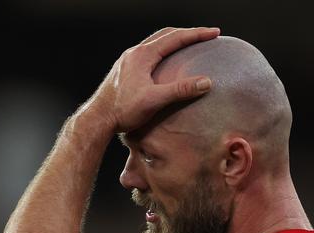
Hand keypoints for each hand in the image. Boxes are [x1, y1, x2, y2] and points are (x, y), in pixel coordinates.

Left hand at [85, 27, 219, 132]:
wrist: (98, 119)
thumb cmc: (123, 110)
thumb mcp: (155, 100)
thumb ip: (181, 90)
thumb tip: (206, 82)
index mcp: (143, 55)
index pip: (175, 38)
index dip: (197, 34)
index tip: (215, 33)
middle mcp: (134, 53)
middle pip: (165, 35)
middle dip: (187, 34)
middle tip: (206, 36)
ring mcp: (128, 61)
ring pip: (155, 43)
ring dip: (174, 41)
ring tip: (189, 45)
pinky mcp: (125, 70)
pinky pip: (148, 54)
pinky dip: (163, 52)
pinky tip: (167, 63)